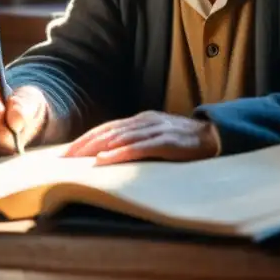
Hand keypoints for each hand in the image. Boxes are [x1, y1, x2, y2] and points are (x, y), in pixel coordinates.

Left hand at [64, 110, 218, 165]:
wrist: (215, 136)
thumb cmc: (184, 141)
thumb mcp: (156, 136)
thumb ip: (137, 140)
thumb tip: (111, 154)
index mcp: (141, 119)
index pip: (106, 128)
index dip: (85, 139)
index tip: (66, 152)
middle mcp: (145, 121)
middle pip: (108, 131)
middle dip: (84, 145)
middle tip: (64, 158)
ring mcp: (156, 130)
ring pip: (119, 137)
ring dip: (96, 148)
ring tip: (77, 159)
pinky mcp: (166, 141)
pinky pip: (139, 147)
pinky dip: (119, 153)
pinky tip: (105, 159)